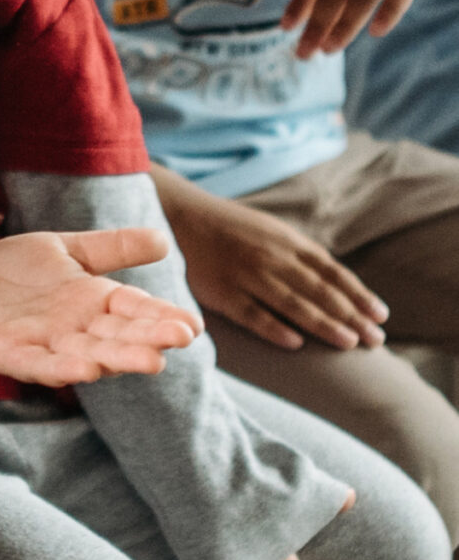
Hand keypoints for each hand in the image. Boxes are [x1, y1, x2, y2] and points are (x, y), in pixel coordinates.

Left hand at [0, 228, 197, 384]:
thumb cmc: (13, 273)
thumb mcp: (64, 250)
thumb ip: (109, 248)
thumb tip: (164, 239)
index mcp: (93, 301)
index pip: (135, 309)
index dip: (162, 318)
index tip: (193, 326)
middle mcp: (76, 328)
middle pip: (118, 336)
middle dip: (148, 340)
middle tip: (180, 340)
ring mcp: (44, 345)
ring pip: (87, 354)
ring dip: (116, 359)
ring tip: (150, 362)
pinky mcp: (10, 355)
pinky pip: (39, 364)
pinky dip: (61, 368)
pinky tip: (85, 369)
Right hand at [154, 171, 385, 351]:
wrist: (178, 215)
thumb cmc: (230, 228)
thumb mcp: (271, 231)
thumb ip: (300, 254)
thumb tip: (335, 283)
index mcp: (288, 242)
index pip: (332, 272)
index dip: (358, 294)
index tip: (380, 315)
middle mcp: (272, 258)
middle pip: (320, 291)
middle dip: (351, 316)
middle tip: (375, 339)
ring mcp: (246, 275)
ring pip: (293, 304)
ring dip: (324, 325)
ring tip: (348, 344)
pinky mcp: (221, 292)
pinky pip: (252, 314)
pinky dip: (274, 328)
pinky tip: (296, 344)